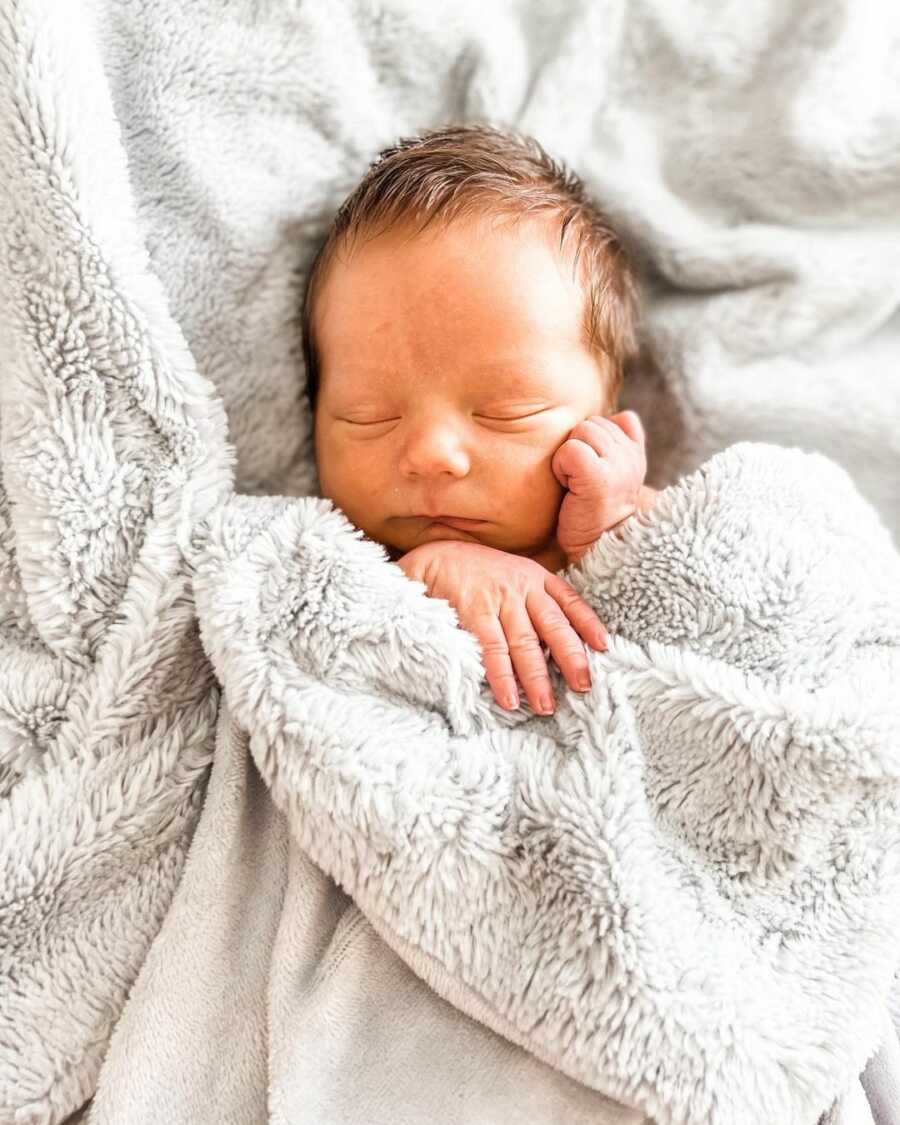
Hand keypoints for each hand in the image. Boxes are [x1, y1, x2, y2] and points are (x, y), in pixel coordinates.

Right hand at [394, 539, 606, 713]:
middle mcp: (522, 586)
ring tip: (546, 707)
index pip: (569, 602)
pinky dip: (502, 676)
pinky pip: (493, 649)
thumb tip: (552, 644)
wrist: (431, 557)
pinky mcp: (474, 610)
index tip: (604, 647)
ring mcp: (499, 598)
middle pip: (555, 627)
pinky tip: (509, 698)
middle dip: (572, 659)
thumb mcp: (509, 576)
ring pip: (526, 644)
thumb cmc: (473, 573)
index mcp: (534, 577)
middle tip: (584, 687)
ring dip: (537, 678)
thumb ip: (530, 601)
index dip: (588, 624)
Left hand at [552, 410, 647, 564]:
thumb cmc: (592, 516)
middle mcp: (633, 458)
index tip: (592, 473)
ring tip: (575, 485)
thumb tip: (617, 415)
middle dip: (578, 448)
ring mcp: (620, 466)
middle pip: (592, 423)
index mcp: (638, 456)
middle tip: (580, 481)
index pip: (618, 419)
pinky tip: (569, 488)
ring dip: (568, 457)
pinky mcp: (600, 477)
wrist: (596, 551)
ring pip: (581, 432)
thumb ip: (616, 444)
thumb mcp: (612, 476)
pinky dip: (562, 467)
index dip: (595, 442)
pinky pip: (571, 450)